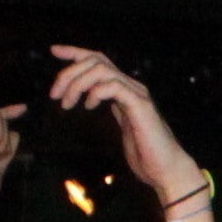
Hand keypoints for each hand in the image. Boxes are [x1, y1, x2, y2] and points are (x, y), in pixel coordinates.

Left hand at [48, 48, 199, 206]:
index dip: (75, 52)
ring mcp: (137, 94)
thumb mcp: (122, 126)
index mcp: (125, 89)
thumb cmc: (145, 154)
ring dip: (77, 83)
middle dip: (69, 72)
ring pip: (102, 70)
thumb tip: (89, 102)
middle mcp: (132, 86)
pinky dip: (95, 92)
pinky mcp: (140, 105)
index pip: (99, 60)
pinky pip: (113, 86)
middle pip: (96, 60)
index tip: (54, 51)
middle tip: (54, 93)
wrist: (167, 170)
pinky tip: (89, 106)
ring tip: (67, 103)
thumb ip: (111, 110)